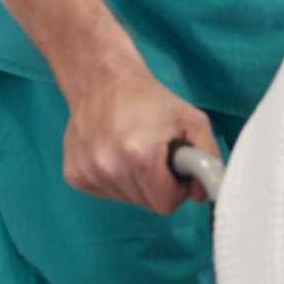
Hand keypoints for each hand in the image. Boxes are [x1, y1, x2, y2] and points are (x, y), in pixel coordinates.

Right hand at [60, 60, 217, 211]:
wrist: (101, 79)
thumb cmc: (149, 100)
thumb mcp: (193, 120)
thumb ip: (209, 159)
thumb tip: (202, 194)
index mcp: (139, 155)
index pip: (166, 203)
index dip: (175, 186)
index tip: (172, 165)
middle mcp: (108, 167)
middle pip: (146, 204)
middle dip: (156, 185)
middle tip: (154, 155)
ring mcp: (87, 172)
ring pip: (126, 199)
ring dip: (134, 182)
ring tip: (131, 150)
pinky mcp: (73, 174)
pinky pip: (105, 192)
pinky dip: (114, 179)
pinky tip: (112, 152)